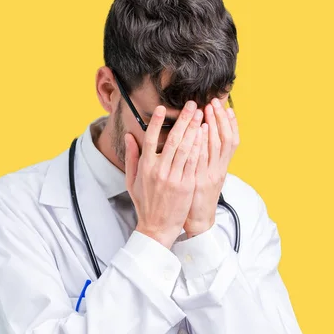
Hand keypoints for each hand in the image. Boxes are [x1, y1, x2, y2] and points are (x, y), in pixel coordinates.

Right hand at [125, 101, 206, 248]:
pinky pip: (194, 162)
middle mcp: (159, 170)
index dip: (156, 122)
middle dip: (183, 120)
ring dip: (194, 129)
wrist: (156, 227)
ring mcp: (174, 178)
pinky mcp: (186, 185)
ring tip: (201, 115)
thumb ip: (131, 156)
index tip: (161, 108)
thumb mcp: (132, 180)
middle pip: (173, 139)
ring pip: (186, 148)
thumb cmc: (144, 203)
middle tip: (191, 106)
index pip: (149, 139)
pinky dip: (199, 146)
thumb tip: (129, 136)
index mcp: (145, 167)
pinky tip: (204, 135)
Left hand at [183, 98, 239, 237]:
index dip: (230, 123)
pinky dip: (203, 144)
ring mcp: (211, 175)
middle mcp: (219, 169)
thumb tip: (202, 138)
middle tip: (216, 102)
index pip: (230, 140)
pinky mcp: (200, 182)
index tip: (226, 106)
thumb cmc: (197, 198)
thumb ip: (205, 159)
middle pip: (225, 139)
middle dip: (220, 119)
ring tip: (209, 109)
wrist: (196, 222)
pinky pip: (202, 160)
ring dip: (213, 126)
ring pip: (216, 147)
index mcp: (220, 167)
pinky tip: (202, 131)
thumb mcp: (205, 177)